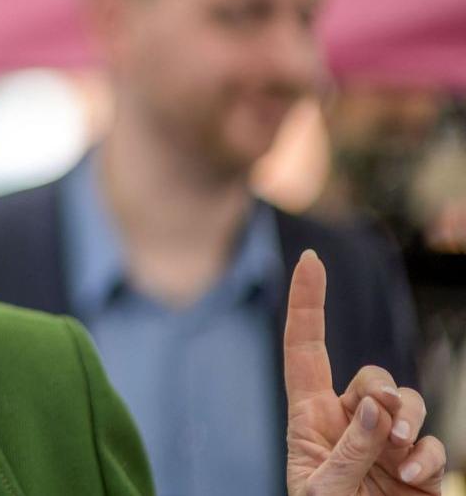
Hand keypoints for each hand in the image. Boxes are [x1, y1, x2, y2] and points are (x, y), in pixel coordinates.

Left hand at [284, 249, 445, 494]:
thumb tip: (375, 408)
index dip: (306, 304)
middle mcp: (347, 423)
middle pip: (371, 377)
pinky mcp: (415, 467)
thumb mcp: (322, 492)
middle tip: (387, 430)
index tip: (308, 259)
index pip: (304, 349)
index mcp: (308, 419)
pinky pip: (428, 442)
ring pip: (404, 402)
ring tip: (401, 455)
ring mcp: (383, 443)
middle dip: (383, 393)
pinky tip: (413, 475)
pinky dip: (427, 454)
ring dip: (408, 420)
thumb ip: (348, 450)